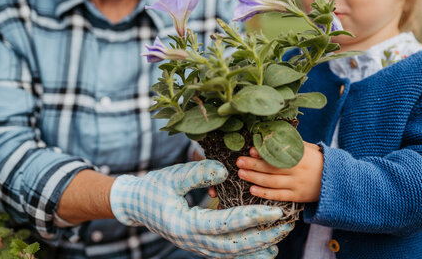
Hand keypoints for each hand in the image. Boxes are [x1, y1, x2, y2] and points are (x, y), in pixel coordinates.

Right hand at [110, 160, 292, 257]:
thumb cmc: (153, 188)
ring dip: (257, 247)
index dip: (252, 218)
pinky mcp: (199, 243)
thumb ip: (197, 174)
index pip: (226, 225)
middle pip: (234, 246)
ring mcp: (196, 246)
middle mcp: (193, 241)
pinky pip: (226, 252)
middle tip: (286, 225)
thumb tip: (224, 172)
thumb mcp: (173, 176)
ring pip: (232, 253)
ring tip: (280, 239)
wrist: (135, 204)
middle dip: (262, 237)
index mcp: (186, 225)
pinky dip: (245, 253)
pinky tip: (263, 250)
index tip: (274, 211)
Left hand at [236, 142, 323, 202]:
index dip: (264, 152)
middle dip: (253, 165)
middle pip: (272, 168)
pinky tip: (252, 189)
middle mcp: (298, 170)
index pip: (279, 154)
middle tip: (239, 162)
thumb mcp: (309, 148)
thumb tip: (271, 134)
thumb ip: (292, 143)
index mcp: (301, 156)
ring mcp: (297, 184)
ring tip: (241, 173)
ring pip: (272, 182)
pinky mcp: (297, 196)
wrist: (337, 181)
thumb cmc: (318, 160)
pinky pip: (278, 195)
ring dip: (255, 178)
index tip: (251, 150)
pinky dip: (265, 193)